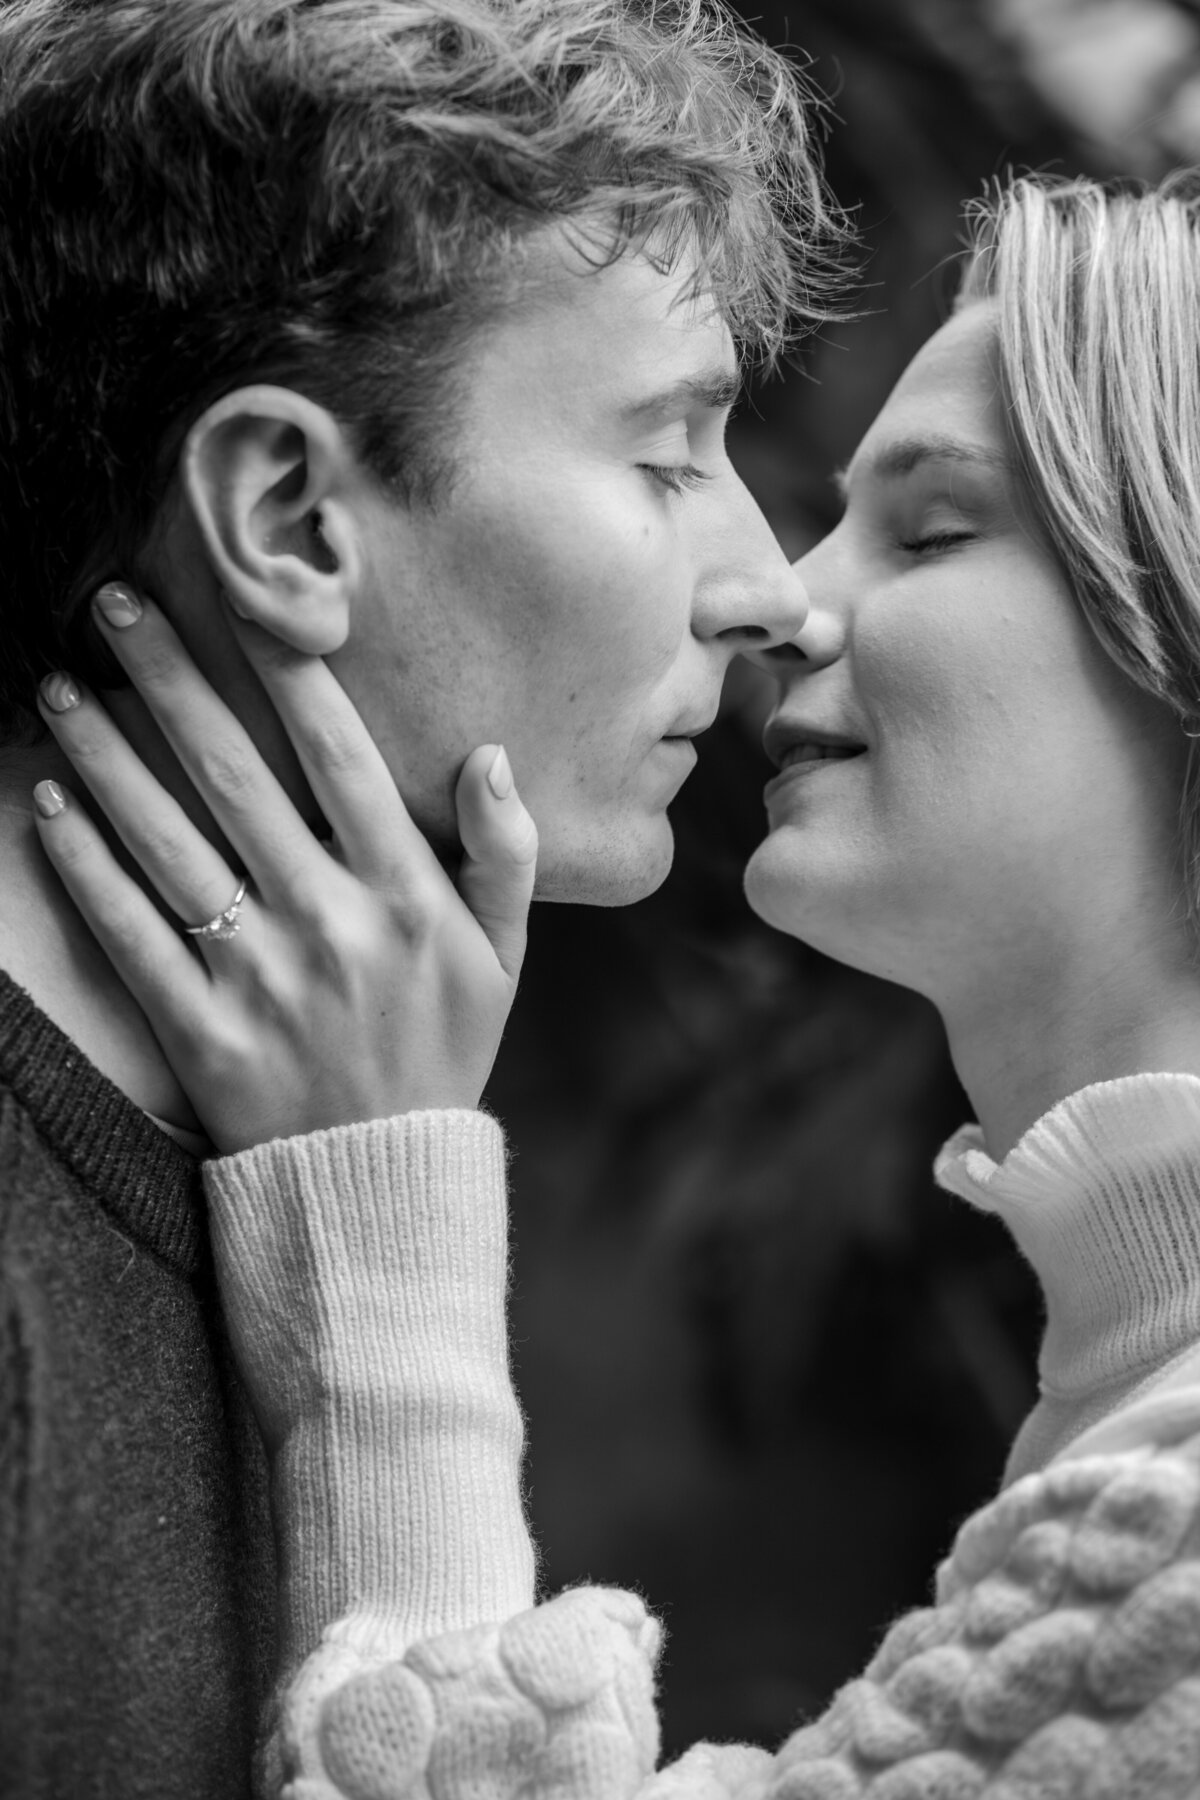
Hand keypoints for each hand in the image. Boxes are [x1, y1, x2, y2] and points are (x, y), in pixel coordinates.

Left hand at [31, 583, 537, 1153]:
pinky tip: (48, 802)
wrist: (385, 1188)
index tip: (242, 597)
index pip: (342, 757)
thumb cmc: (445, 1052)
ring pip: (169, 844)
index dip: (289, 672)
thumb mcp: (505, 956)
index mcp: (407, 895)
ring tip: (58, 687)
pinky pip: (131, 934)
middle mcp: (332, 922)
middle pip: (235, 777)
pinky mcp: (202, 1033)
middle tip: (114, 604)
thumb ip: (507, 854)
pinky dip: (85, 866)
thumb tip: (492, 755)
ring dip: (105, 757)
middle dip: (169, 680)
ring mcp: (262, 978)